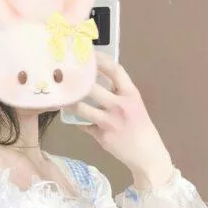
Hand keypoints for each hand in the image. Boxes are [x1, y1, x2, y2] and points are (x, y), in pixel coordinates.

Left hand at [73, 54, 172, 187]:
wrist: (146, 153)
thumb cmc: (140, 126)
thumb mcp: (134, 104)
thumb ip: (118, 92)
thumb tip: (95, 81)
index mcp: (131, 94)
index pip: (114, 70)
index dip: (100, 60)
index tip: (88, 53)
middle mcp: (120, 105)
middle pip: (93, 88)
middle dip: (77, 81)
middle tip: (65, 74)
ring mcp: (110, 121)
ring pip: (83, 109)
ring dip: (70, 103)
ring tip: (61, 97)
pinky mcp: (102, 135)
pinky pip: (83, 125)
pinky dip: (77, 121)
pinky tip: (70, 117)